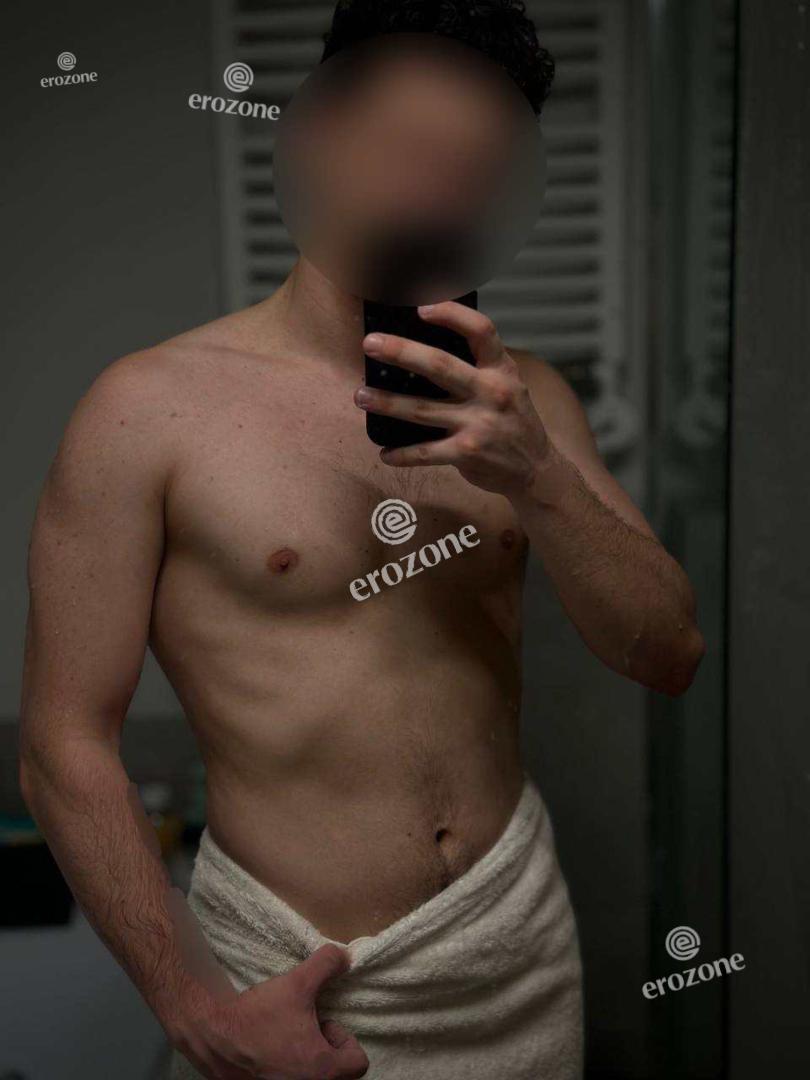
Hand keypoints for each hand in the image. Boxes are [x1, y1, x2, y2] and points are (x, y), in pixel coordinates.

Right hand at [172, 944, 368, 1079]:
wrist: (213, 1038)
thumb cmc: (258, 1016)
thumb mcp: (297, 983)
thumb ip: (326, 965)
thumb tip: (346, 956)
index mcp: (323, 1071)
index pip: (357, 1062)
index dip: (343, 1040)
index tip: (322, 1025)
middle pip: (338, 1074)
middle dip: (325, 1051)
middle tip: (305, 1032)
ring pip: (314, 1078)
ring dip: (306, 1060)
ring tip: (286, 1039)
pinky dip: (287, 1070)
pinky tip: (271, 1051)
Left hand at [355, 301, 549, 498]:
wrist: (536, 468)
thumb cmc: (513, 422)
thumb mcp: (508, 385)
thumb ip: (477, 369)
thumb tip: (421, 354)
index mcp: (501, 369)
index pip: (480, 330)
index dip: (451, 315)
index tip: (421, 308)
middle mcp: (491, 392)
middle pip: (439, 365)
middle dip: (400, 352)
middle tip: (370, 344)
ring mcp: (479, 424)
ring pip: (422, 410)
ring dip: (387, 402)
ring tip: (361, 395)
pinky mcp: (468, 453)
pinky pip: (425, 452)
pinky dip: (402, 454)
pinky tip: (385, 452)